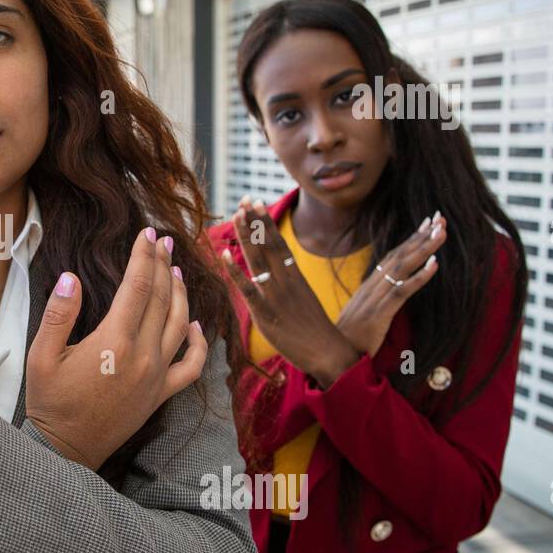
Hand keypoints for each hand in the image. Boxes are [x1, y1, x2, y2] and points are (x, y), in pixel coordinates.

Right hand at [23, 227, 207, 471]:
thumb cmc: (49, 402)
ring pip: (180, 324)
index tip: (147, 233)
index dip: (144, 256)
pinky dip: (198, 343)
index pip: (137, 286)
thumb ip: (58, 315)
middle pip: (161, 299)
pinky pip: (191, 366)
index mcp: (113, 342)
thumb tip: (71, 277)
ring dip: (180, 293)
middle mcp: (142, 356)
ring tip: (176, 270)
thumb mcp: (41, 356)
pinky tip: (195, 324)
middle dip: (163, 265)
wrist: (65, 451)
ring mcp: (155, 377)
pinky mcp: (160, 395)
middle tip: (163, 241)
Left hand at [220, 197, 359, 387]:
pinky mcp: (266, 314)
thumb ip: (288, 284)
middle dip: (255, 221)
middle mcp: (286, 281)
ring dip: (246, 236)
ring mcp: (276, 296)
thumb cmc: (315, 330)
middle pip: (268, 245)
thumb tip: (271, 274)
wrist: (330, 354)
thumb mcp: (303, 300)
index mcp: (296, 277)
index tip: (256, 203)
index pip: (279, 243)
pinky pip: (248, 289)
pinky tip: (223, 255)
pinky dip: (235, 272)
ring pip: (259, 260)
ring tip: (237, 214)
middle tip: (244, 199)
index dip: (266, 222)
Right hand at [335, 210, 445, 357]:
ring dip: (423, 248)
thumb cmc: (348, 341)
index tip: (426, 224)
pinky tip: (435, 264)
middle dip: (420, 235)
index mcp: (369, 287)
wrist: (331, 358)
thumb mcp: (362, 316)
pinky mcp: (379, 314)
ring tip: (441, 231)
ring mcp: (374, 299)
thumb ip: (374, 303)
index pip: (392, 256)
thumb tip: (387, 296)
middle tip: (439, 217)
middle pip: (398, 255)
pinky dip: (419, 276)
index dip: (410, 240)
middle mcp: (371, 287)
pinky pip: (402, 291)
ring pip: (402, 267)